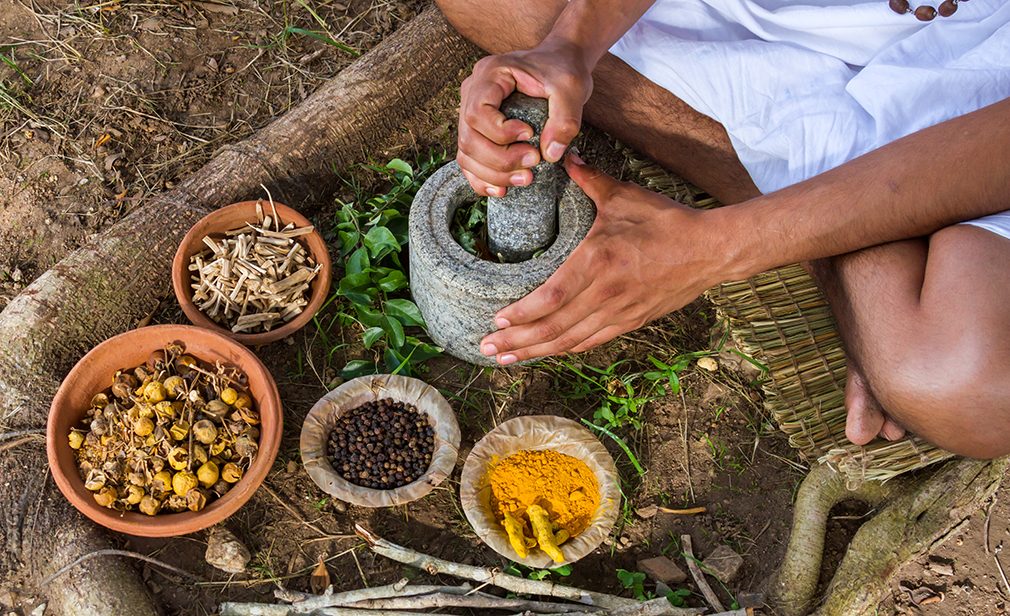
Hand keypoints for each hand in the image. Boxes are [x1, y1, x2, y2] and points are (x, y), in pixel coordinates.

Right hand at [457, 42, 592, 196]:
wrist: (559, 62)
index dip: (500, 133)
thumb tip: (550, 155)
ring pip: (466, 153)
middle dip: (500, 160)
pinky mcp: (478, 130)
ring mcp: (470, 111)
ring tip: (526, 178)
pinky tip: (502, 189)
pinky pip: (469, 159)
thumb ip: (565, 119)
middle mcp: (472, 91)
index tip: (530, 135)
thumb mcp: (571, 88)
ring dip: (493, 174)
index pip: (477, 113)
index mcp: (490, 74)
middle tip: (533, 163)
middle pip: (468, 138)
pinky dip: (482, 178)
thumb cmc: (562, 70)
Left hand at [479, 154, 731, 363]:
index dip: (521, 314)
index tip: (496, 320)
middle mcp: (607, 294)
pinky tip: (545, 353)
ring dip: (535, 352)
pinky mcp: (632, 322)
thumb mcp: (625, 197)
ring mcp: (620, 312)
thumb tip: (563, 157)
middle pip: (553, 327)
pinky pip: (591, 342)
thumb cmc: (667, 222)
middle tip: (485, 348)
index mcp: (599, 261)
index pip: (551, 297)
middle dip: (516, 341)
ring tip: (504, 358)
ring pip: (569, 341)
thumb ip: (589, 180)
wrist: (712, 250)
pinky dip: (565, 349)